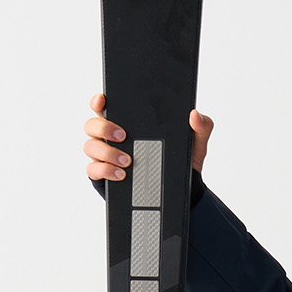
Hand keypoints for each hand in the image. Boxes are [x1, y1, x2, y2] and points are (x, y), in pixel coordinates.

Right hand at [83, 95, 213, 179]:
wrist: (183, 190)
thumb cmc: (183, 161)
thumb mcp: (196, 142)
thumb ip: (201, 126)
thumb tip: (195, 115)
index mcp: (129, 122)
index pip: (105, 106)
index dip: (98, 101)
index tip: (102, 101)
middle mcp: (112, 137)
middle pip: (92, 125)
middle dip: (103, 128)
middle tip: (123, 136)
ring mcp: (106, 156)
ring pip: (90, 147)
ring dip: (107, 152)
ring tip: (128, 161)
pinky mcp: (104, 175)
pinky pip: (93, 169)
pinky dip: (105, 171)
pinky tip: (121, 174)